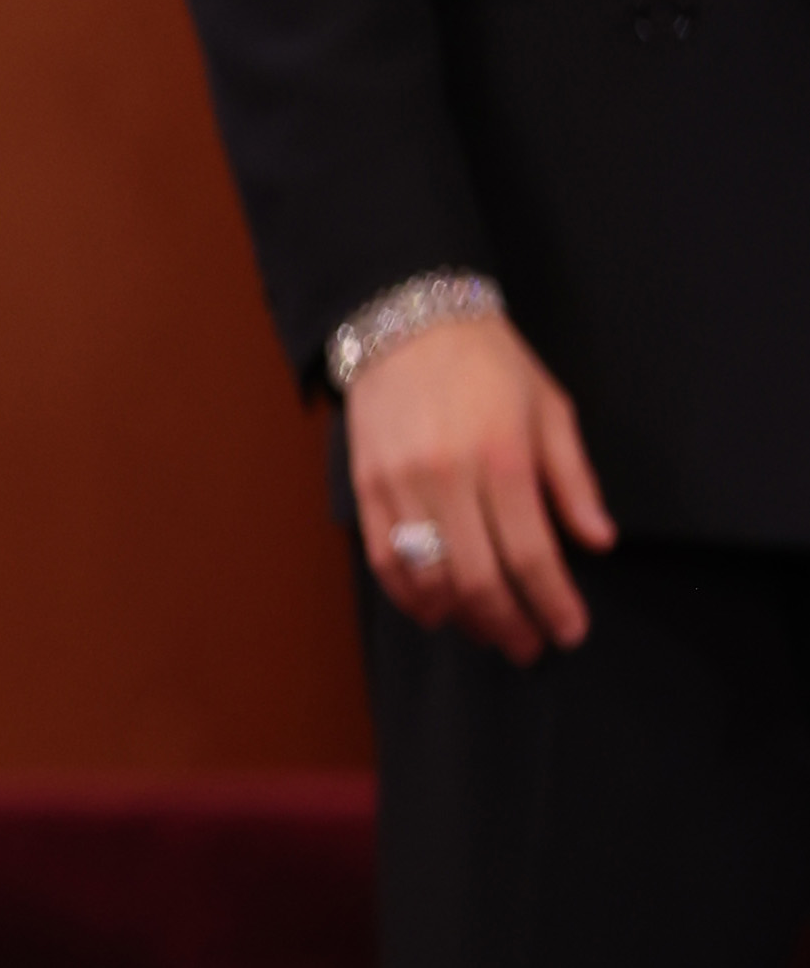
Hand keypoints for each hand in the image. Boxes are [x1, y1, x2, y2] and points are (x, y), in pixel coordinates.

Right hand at [345, 312, 614, 661]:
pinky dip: (410, 595)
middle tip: (530, 646)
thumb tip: (598, 540)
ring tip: (487, 630)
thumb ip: (573, 479)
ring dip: (461, 618)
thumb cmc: (488, 363)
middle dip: (510, 625)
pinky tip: (435, 609)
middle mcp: (448, 477)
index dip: (555, 603)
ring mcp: (402, 485)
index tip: (570, 630)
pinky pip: (385, 560)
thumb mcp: (550, 409)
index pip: (532, 555)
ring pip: (429, 578)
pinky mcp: (368, 488)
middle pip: (479, 580)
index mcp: (503, 457)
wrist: (407, 321)